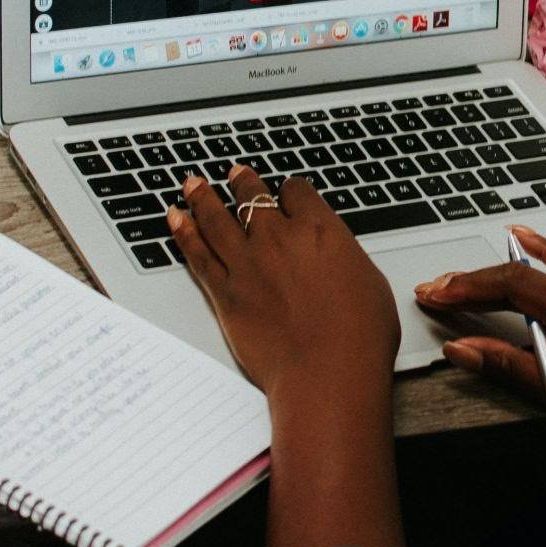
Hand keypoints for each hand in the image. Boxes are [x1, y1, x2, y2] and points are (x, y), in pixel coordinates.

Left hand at [167, 166, 398, 398]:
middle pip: (252, 197)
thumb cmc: (359, 337)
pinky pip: (198, 254)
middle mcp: (279, 238)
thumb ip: (344, 259)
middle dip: (242, 183)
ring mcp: (248, 264)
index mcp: (319, 230)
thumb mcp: (369, 282)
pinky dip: (183, 233)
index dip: (289, 190)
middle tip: (234, 174)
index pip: (296, 192)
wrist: (328, 372)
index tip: (285, 192)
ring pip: (216, 217)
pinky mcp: (226, 293)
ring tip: (192, 185)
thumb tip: (336, 258)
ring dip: (202, 197)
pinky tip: (175, 220)